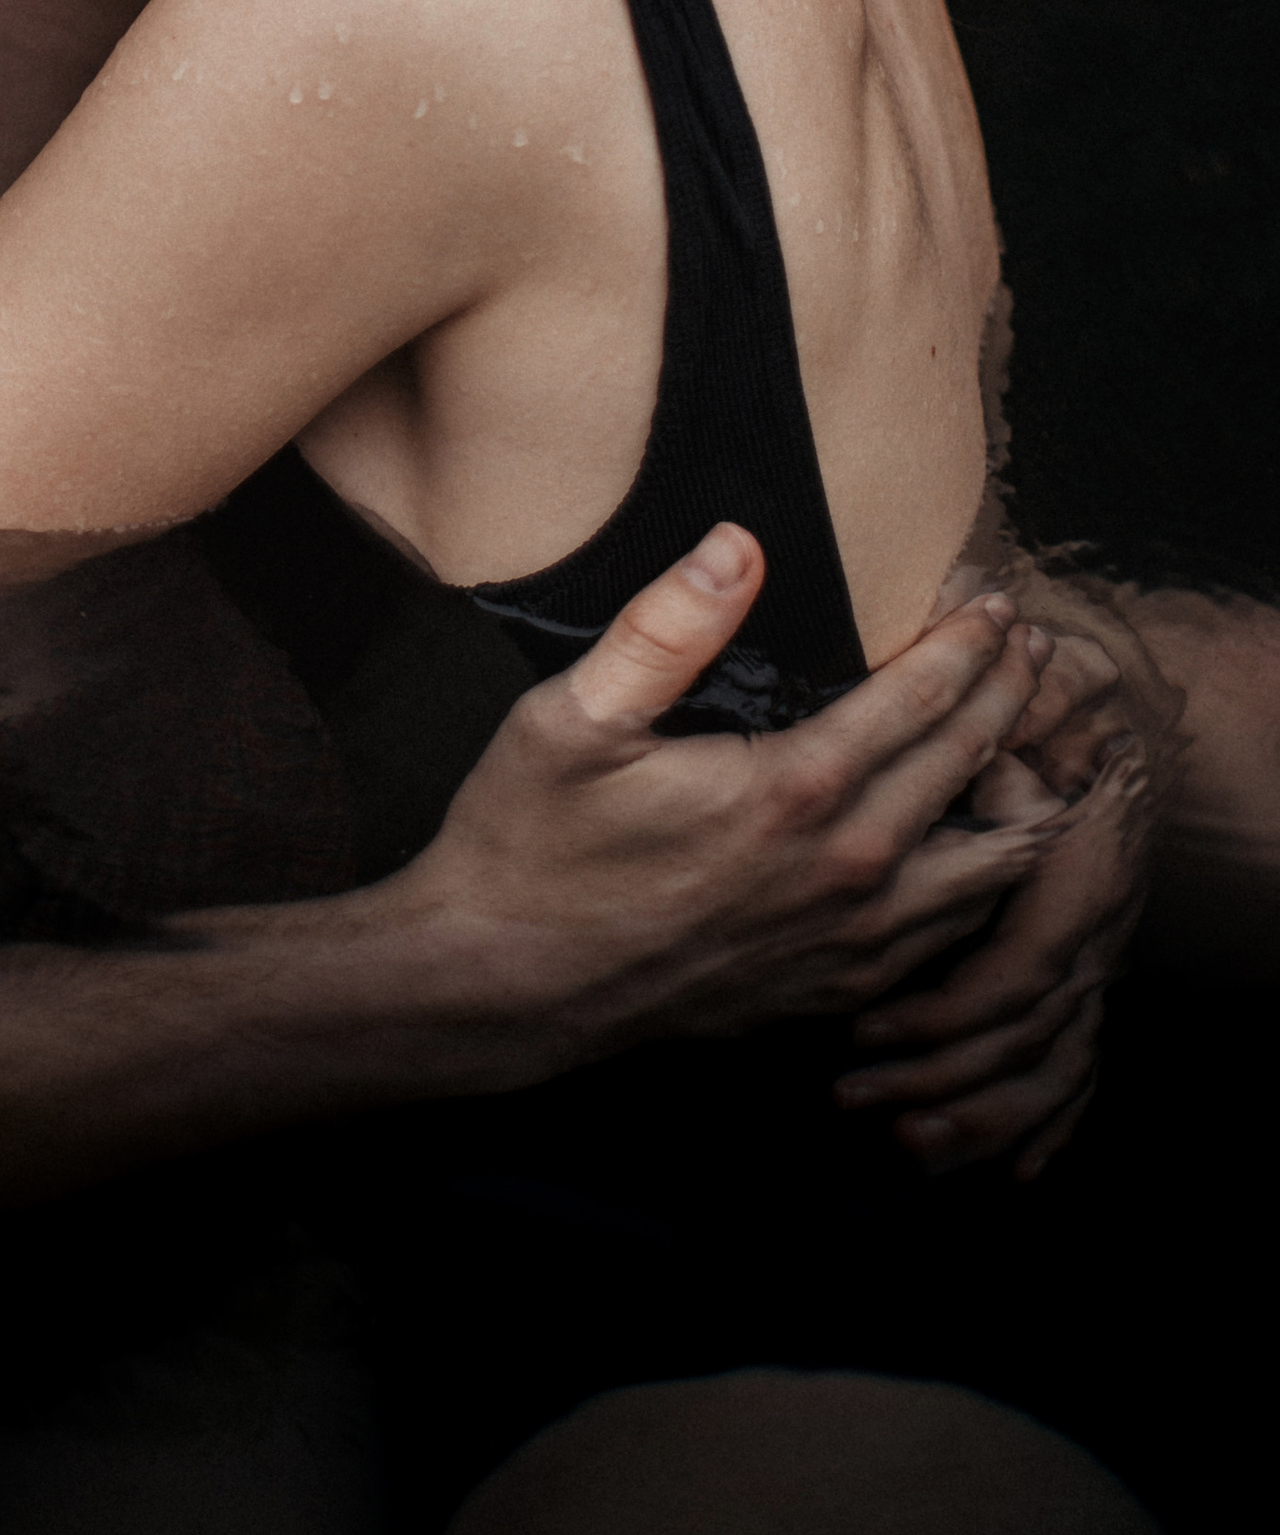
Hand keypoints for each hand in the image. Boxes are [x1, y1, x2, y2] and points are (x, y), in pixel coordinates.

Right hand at [406, 523, 1063, 1091]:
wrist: (502, 989)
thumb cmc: (528, 845)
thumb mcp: (570, 720)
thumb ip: (663, 629)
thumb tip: (737, 543)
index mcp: (787, 794)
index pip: (917, 702)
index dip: (966, 643)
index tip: (993, 600)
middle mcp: (841, 874)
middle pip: (966, 770)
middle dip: (1010, 696)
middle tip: (1032, 646)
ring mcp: (847, 945)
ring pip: (984, 869)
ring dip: (1016, 795)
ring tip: (1026, 739)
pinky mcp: (835, 991)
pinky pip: (949, 937)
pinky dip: (983, 883)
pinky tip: (975, 849)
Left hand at [832, 733, 1154, 1180]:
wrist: (1133, 734)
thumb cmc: (1072, 724)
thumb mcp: (1026, 722)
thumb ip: (966, 743)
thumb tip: (900, 753)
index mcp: (1074, 880)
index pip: (1019, 976)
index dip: (944, 1014)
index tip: (862, 1030)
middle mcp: (1092, 938)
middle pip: (1024, 1040)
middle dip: (937, 1078)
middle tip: (849, 1097)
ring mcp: (1096, 971)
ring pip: (1050, 1071)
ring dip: (980, 1116)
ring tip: (905, 1143)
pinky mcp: (1086, 988)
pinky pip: (1077, 1075)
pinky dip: (1046, 1127)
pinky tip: (1014, 1174)